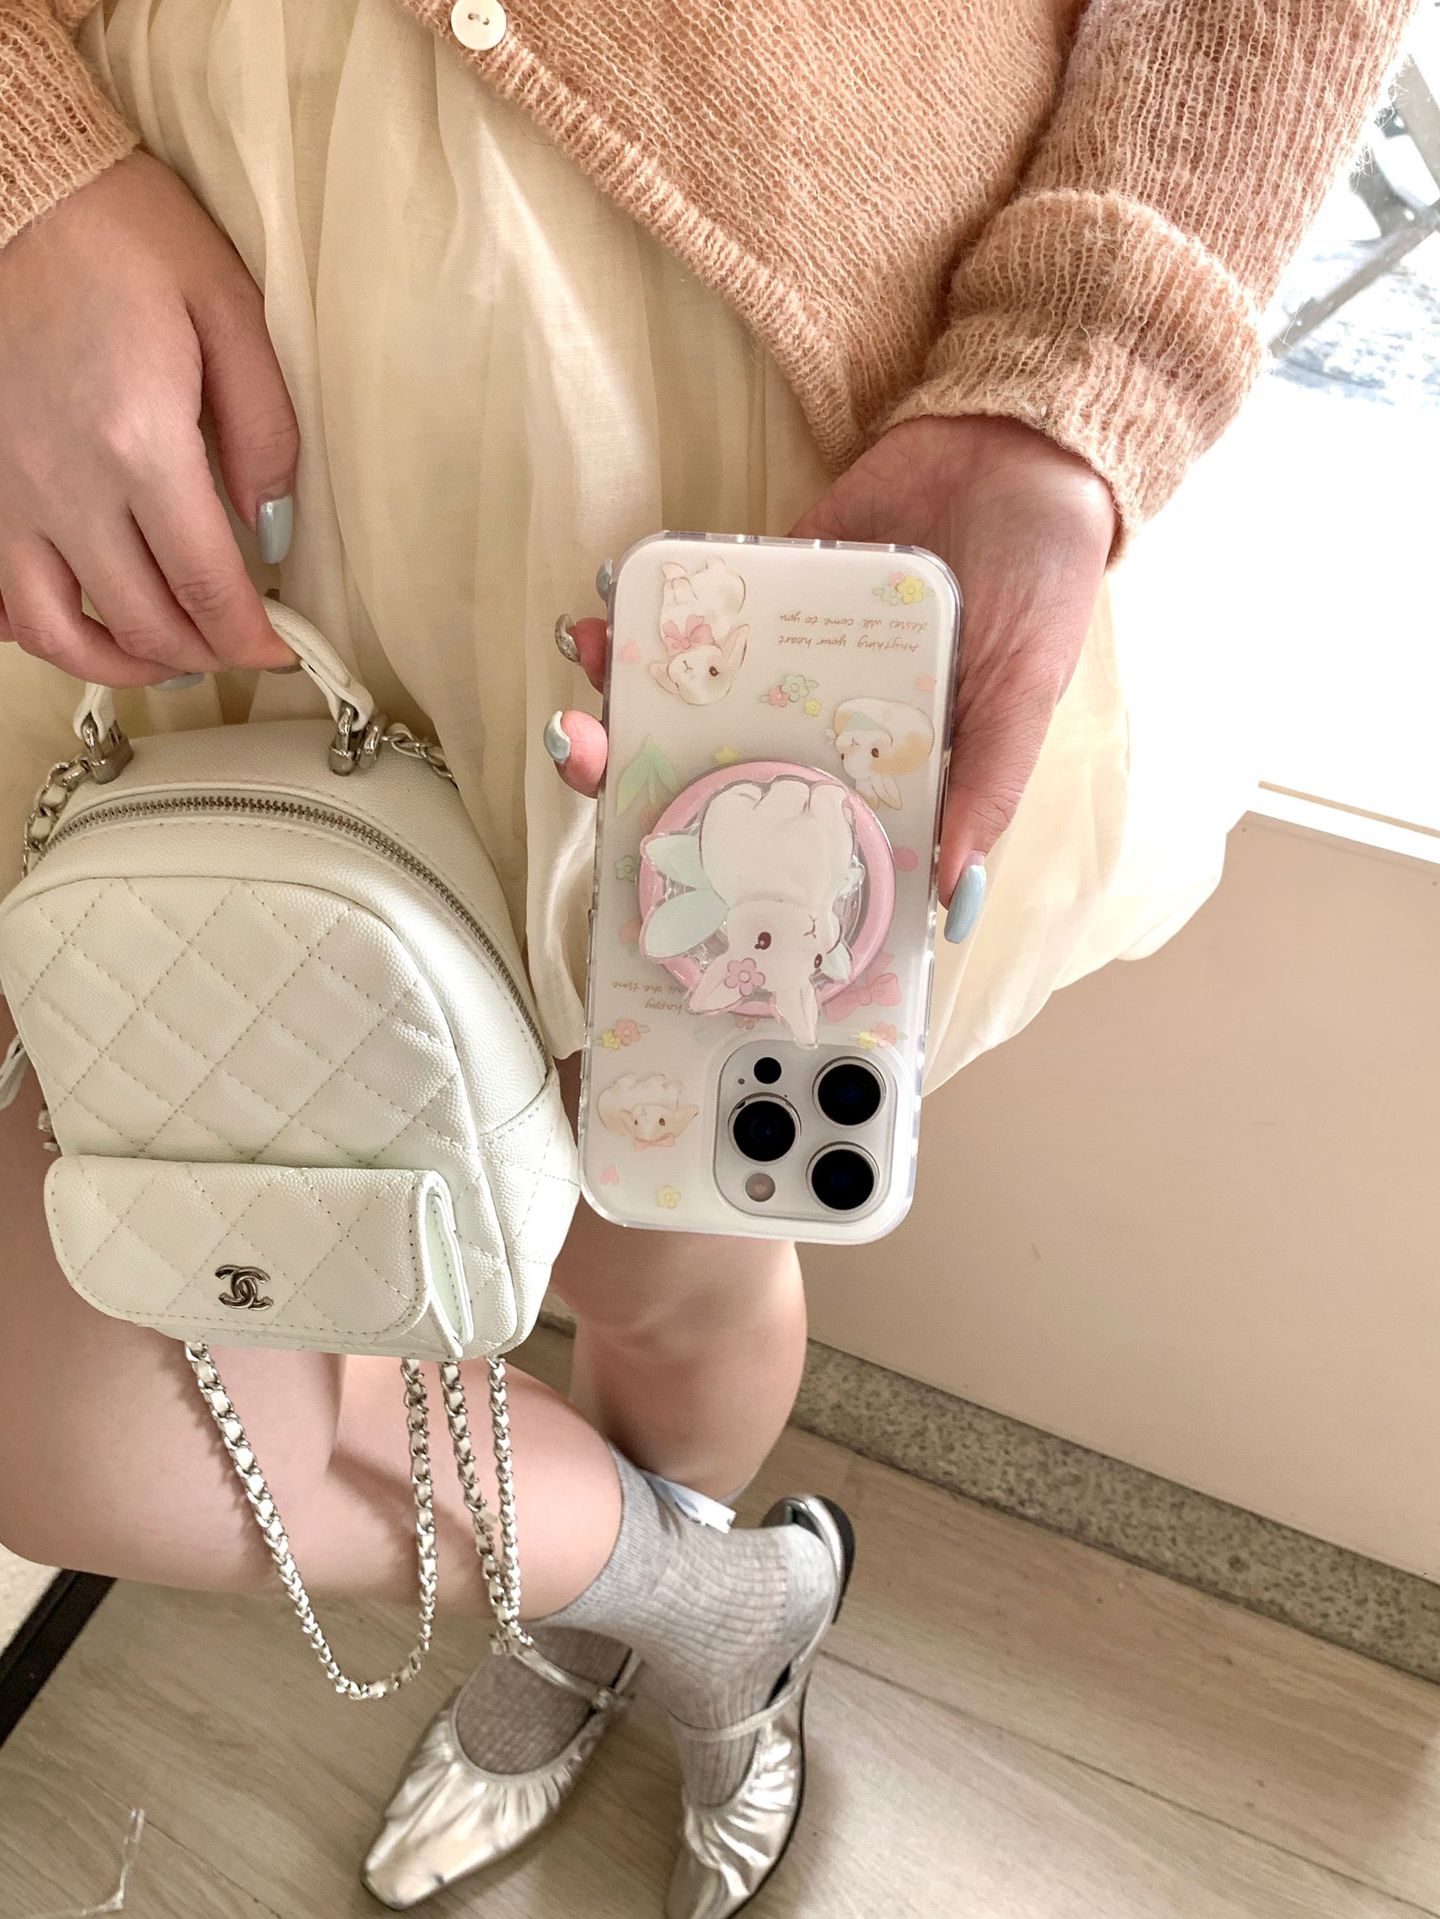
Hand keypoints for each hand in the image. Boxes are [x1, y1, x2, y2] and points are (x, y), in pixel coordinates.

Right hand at [0, 151, 297, 686]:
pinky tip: (86, 617)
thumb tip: (275, 530)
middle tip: (237, 648)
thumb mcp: (227, 310)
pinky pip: (1, 592)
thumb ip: (264, 431)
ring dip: (123, 662)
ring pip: (58, 632)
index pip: (210, 589)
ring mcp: (8, 490)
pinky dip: (44, 627)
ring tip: (169, 652)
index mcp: (141, 445)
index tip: (279, 653)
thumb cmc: (120, 232)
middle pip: (143, 625)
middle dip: (205, 655)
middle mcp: (65, 486)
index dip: (253, 642)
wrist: (13, 183)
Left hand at [548, 415, 1114, 927]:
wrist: (1019, 445)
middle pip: (709, 765)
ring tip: (582, 660)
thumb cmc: (1041, 581)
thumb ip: (990, 784)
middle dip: (631, 764)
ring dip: (623, 683)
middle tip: (578, 748)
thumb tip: (950, 900)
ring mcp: (785, 656)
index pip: (785, 835)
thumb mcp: (1026, 690)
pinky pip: (701, 607)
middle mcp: (819, 726)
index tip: (649, 859)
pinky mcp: (769, 584)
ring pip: (689, 691)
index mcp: (878, 773)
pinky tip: (607, 604)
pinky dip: (649, 609)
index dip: (720, 853)